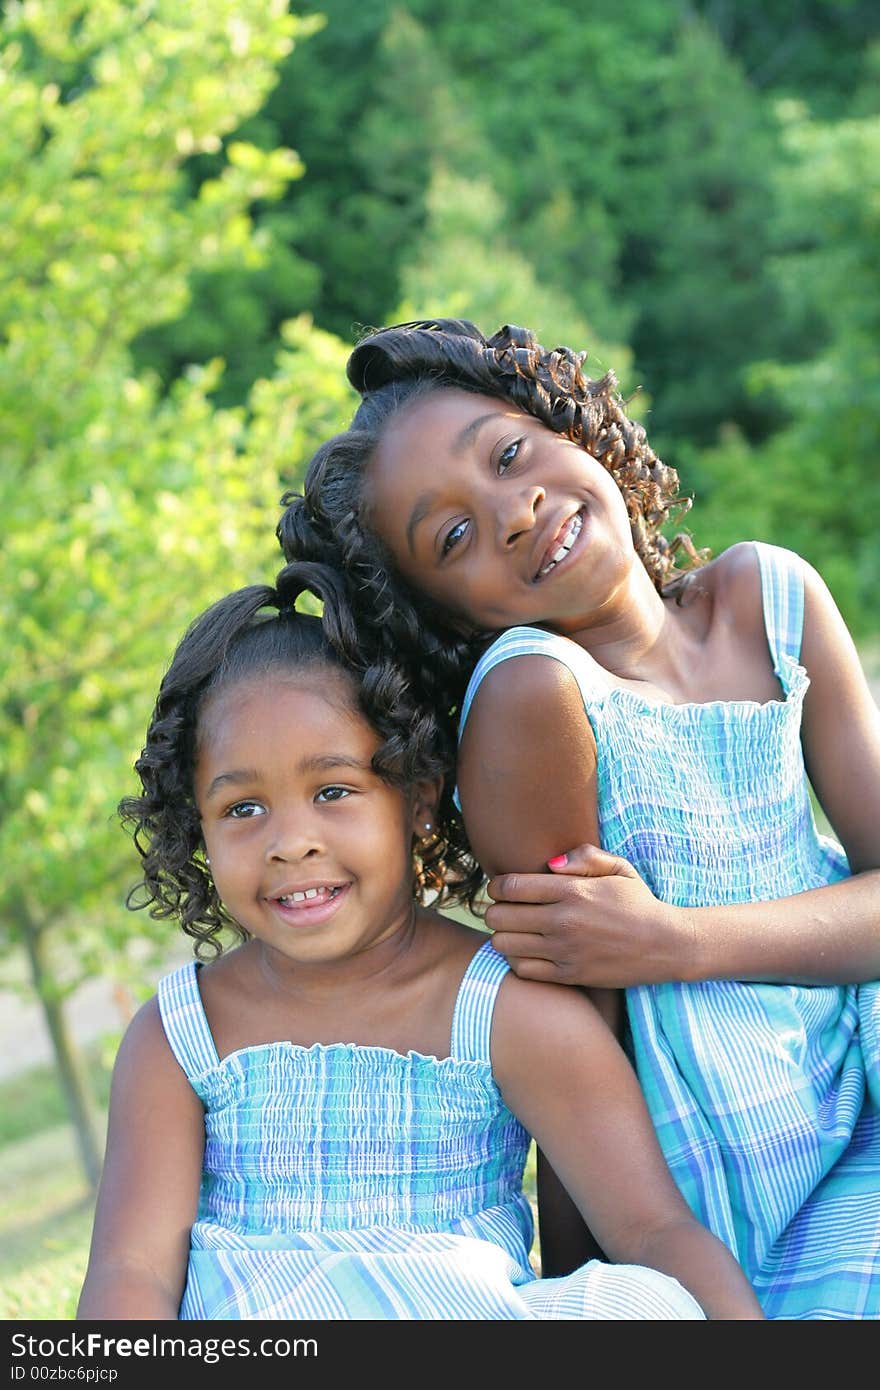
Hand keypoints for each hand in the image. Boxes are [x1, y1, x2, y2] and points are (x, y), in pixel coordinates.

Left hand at [485, 843, 693, 986]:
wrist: (666, 946)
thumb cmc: (638, 903)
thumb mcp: (619, 868)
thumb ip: (584, 856)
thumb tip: (549, 864)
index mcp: (573, 891)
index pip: (510, 887)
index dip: (497, 886)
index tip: (502, 889)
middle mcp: (564, 922)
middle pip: (499, 916)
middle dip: (496, 910)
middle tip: (506, 910)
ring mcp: (565, 952)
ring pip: (504, 944)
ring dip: (503, 936)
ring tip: (516, 931)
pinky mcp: (569, 976)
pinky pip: (522, 969)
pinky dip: (517, 960)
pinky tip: (528, 951)